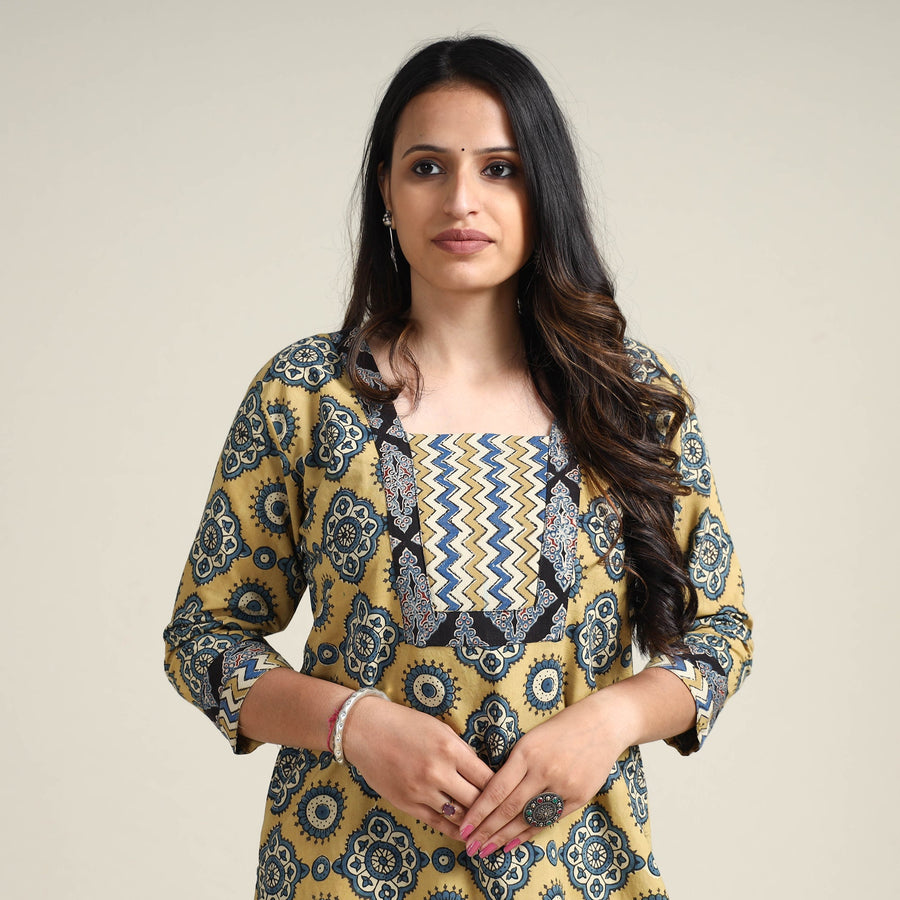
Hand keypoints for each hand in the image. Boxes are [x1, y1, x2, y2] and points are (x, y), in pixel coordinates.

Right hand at [342, 696, 495, 839]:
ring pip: (459, 816)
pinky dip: (454, 830)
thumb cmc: (405, 724)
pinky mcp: (407, 804)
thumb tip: (482, 772)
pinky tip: (465, 833)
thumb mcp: (440, 729)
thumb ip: (462, 751)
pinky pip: (437, 823)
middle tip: (503, 814)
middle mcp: (438, 772)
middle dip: (491, 808)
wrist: (365, 730)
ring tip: (489, 828)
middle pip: (476, 800)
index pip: (487, 778)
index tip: (509, 793)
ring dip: (474, 822)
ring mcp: (422, 791)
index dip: (501, 788)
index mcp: (450, 749)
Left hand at [457, 691, 631, 857]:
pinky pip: (549, 819)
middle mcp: (543, 770)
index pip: (497, 789)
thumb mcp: (531, 738)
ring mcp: (563, 785)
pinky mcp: (578, 796)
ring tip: (487, 849)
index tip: (464, 826)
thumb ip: (515, 764)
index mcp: (527, 752)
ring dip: (504, 837)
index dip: (479, 811)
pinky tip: (513, 843)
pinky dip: (529, 833)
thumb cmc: (560, 728)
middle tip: (470, 846)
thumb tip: (491, 793)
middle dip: (487, 830)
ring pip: (528, 818)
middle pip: (509, 808)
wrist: (602, 724)